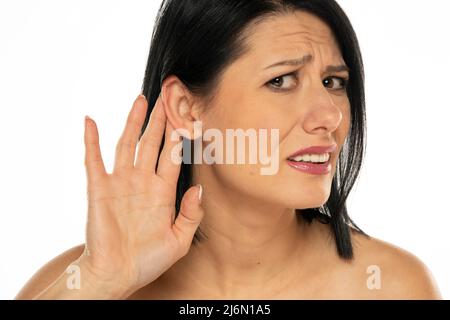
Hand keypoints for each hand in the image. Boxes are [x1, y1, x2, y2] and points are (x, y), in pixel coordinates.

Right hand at [80, 93, 203, 295]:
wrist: (117, 274)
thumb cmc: (148, 261)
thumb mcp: (180, 240)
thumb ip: (191, 214)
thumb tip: (198, 188)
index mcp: (163, 192)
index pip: (173, 156)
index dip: (181, 137)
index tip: (189, 117)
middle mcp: (143, 182)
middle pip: (152, 143)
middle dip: (161, 121)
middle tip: (168, 97)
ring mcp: (120, 182)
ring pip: (128, 144)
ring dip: (134, 121)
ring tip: (142, 99)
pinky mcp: (99, 188)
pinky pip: (94, 160)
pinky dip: (91, 140)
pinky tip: (90, 121)